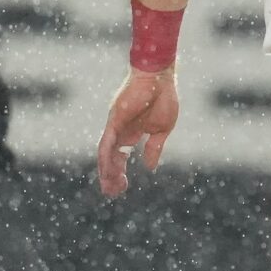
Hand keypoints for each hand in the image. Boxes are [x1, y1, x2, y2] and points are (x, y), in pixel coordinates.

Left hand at [95, 69, 179, 198]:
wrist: (160, 76)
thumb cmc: (164, 97)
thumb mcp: (162, 129)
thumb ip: (154, 147)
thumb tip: (150, 167)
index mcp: (132, 132)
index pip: (121, 156)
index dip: (120, 172)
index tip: (122, 187)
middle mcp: (120, 130)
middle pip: (111, 157)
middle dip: (111, 176)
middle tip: (112, 193)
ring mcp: (116, 124)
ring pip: (106, 152)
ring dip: (107, 171)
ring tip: (109, 187)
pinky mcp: (115, 119)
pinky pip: (107, 141)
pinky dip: (106, 157)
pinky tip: (107, 170)